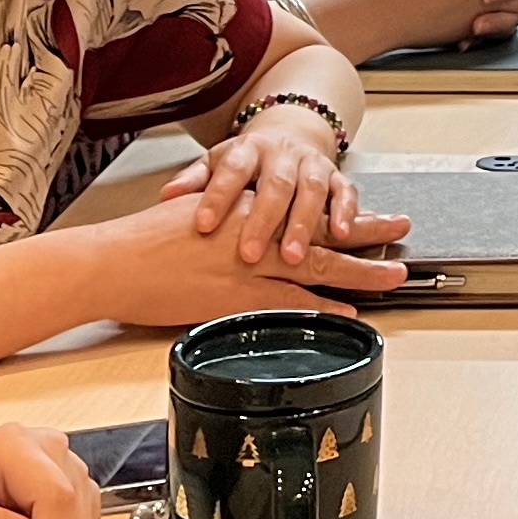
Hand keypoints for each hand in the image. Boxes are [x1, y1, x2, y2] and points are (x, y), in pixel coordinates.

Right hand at [84, 164, 409, 322]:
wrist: (116, 261)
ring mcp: (250, 265)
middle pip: (323, 231)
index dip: (342, 210)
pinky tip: (348, 312)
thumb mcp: (195, 210)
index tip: (371, 211)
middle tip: (401, 228)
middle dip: (367, 231)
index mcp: (246, 207)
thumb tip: (246, 221)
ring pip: (319, 265)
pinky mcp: (238, 298)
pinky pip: (292, 303)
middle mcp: (256, 231)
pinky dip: (323, 307)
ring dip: (360, 270)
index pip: (304, 206)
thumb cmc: (145, 240)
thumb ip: (227, 216)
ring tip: (394, 274)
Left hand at [170, 109, 360, 264]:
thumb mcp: (217, 164)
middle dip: (263, 220)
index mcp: (248, 150)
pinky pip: (345, 191)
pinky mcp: (336, 176)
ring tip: (292, 256)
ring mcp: (312, 164)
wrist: (288, 134)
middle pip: (275, 184)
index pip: (231, 170)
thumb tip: (166, 196)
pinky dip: (346, 212)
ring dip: (303, 224)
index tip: (203, 224)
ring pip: (311, 190)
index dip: (218, 196)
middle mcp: (282, 154)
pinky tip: (341, 234)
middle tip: (248, 254)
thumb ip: (195, 180)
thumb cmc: (247, 162)